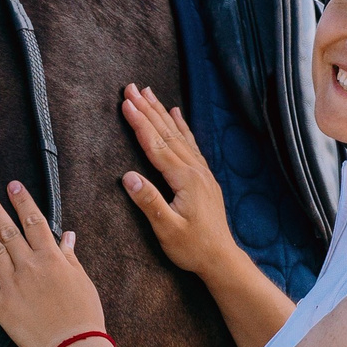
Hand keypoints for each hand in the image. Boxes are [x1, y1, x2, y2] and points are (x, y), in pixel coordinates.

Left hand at [0, 181, 106, 346]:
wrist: (74, 345)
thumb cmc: (83, 315)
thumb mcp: (82, 280)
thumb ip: (69, 256)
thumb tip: (67, 235)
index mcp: (52, 258)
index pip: (34, 221)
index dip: (22, 201)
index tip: (12, 185)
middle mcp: (30, 265)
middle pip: (8, 229)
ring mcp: (13, 283)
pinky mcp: (1, 304)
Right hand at [119, 84, 241, 278]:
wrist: (221, 258)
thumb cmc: (192, 248)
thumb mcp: (167, 229)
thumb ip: (148, 202)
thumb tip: (128, 176)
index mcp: (185, 179)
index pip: (156, 145)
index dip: (139, 123)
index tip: (125, 104)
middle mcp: (195, 170)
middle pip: (167, 133)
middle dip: (148, 109)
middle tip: (131, 88)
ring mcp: (201, 172)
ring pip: (178, 135)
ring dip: (162, 113)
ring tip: (149, 93)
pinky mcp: (203, 177)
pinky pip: (190, 143)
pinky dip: (181, 126)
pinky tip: (176, 114)